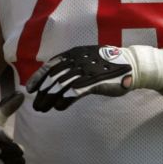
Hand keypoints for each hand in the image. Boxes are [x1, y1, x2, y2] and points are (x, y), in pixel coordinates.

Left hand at [25, 45, 162, 111]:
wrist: (132, 66)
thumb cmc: (109, 65)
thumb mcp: (88, 61)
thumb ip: (74, 67)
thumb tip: (56, 79)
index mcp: (75, 54)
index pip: (51, 65)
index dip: (39, 77)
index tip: (30, 89)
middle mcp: (79, 60)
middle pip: (54, 77)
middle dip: (42, 92)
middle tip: (35, 105)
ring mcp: (87, 70)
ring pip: (61, 86)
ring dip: (50, 98)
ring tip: (43, 109)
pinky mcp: (96, 82)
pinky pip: (75, 92)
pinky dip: (65, 100)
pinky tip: (59, 107)